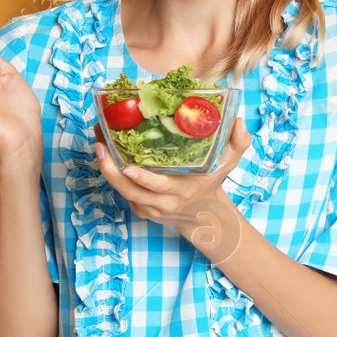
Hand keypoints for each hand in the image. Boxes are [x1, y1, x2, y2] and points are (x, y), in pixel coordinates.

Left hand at [92, 117, 252, 263]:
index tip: (128, 166)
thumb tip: (239, 120)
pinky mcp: (138, 207)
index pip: (157, 187)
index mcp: (180, 190)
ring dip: (105, 166)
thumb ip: (238, 143)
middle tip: (99, 143)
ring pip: (119, 190)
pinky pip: (121, 190)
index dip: (142, 178)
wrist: (202, 216)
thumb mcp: (229, 164)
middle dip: (109, 168)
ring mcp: (147, 207)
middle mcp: (160, 201)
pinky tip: (105, 150)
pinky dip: (110, 172)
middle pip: (128, 190)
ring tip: (97, 141)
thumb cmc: (212, 183)